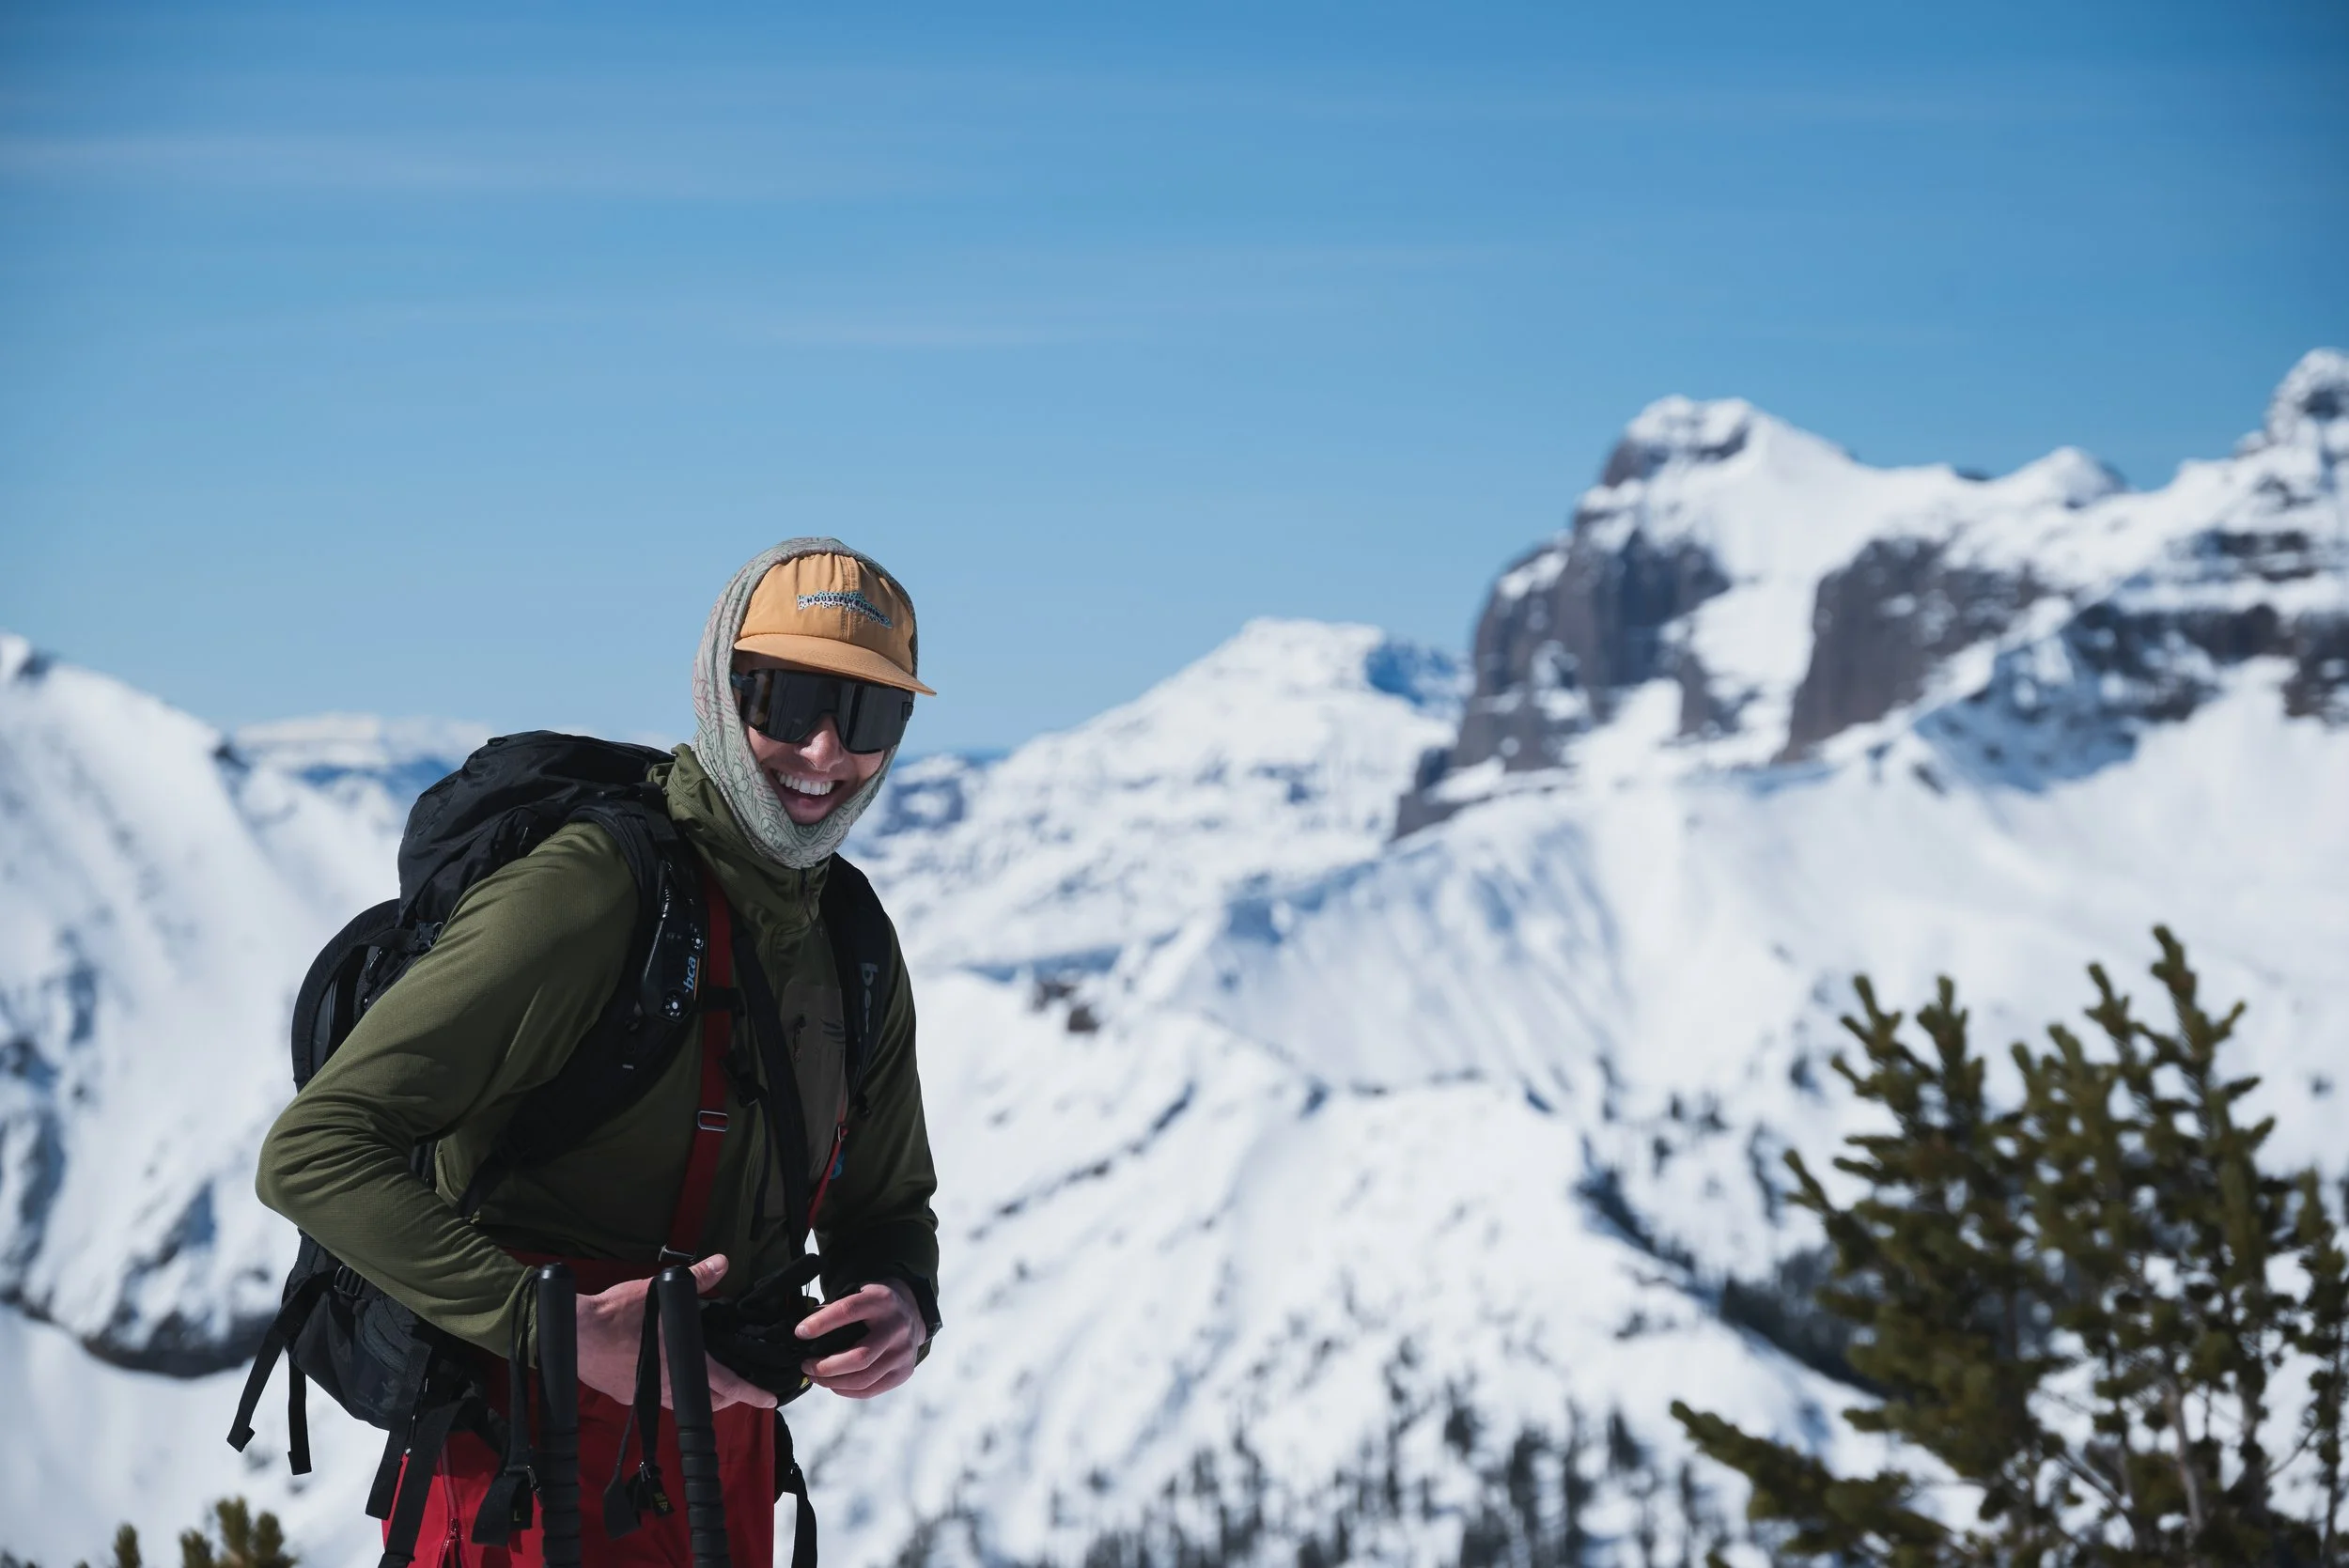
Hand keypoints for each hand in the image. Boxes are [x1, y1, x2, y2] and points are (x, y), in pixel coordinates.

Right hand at [574, 1253, 776, 1411]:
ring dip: (700, 1395)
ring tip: (709, 1383)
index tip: (771, 1400)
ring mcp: (646, 1394)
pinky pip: (660, 1398)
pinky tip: (669, 1374)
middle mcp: (668, 1386)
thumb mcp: (661, 1291)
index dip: (752, 1394)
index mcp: (683, 1363)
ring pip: (683, 1403)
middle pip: (709, 1401)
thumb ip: (695, 1280)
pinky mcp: (627, 1396)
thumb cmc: (617, 1315)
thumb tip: (722, 1263)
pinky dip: (673, 1391)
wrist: (573, 1335)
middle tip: (740, 1388)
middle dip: (728, 1397)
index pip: (728, 1385)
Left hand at [797, 1280, 927, 1398]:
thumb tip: (803, 1333)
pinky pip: (870, 1391)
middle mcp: (897, 1326)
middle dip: (825, 1366)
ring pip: (863, 1379)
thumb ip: (834, 1309)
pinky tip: (834, 1383)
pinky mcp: (904, 1372)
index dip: (821, 1324)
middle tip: (805, 1365)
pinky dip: (845, 1390)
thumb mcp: (858, 1294)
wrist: (910, 1313)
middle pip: (859, 1356)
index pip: (848, 1311)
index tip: (800, 1333)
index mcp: (882, 1300)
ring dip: (832, 1382)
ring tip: (816, 1376)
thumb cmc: (874, 1305)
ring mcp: (904, 1352)